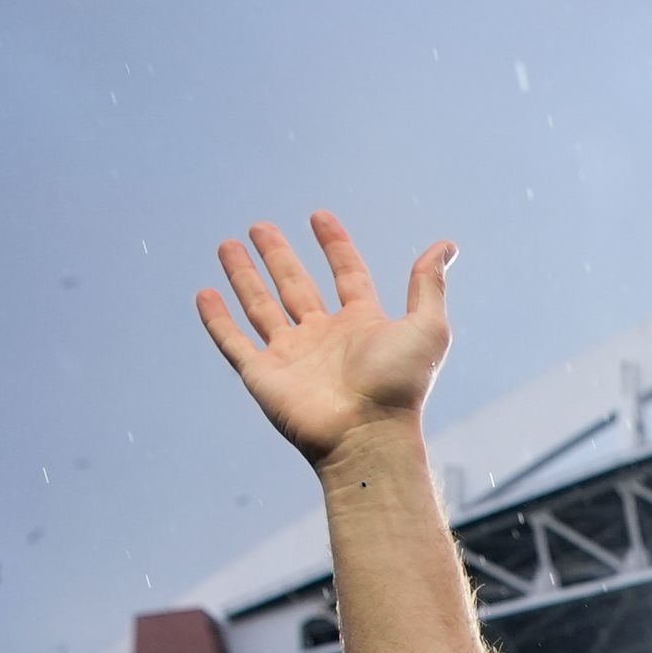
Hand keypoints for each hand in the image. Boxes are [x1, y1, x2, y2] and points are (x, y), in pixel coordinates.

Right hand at [195, 212, 455, 470]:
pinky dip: (217, 320)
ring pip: (261, 307)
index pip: (346, 274)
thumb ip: (428, 285)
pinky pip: (234, 342)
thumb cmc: (400, 387)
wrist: (366, 435)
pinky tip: (205, 294)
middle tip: (260, 226)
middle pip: (296, 286)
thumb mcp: (426, 327)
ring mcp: (292, 356)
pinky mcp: (263, 375)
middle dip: (278, 255)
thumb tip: (446, 245)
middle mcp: (325, 338)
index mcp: (362, 324)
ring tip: (227, 245)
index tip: (319, 217)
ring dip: (244, 276)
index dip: (334, 245)